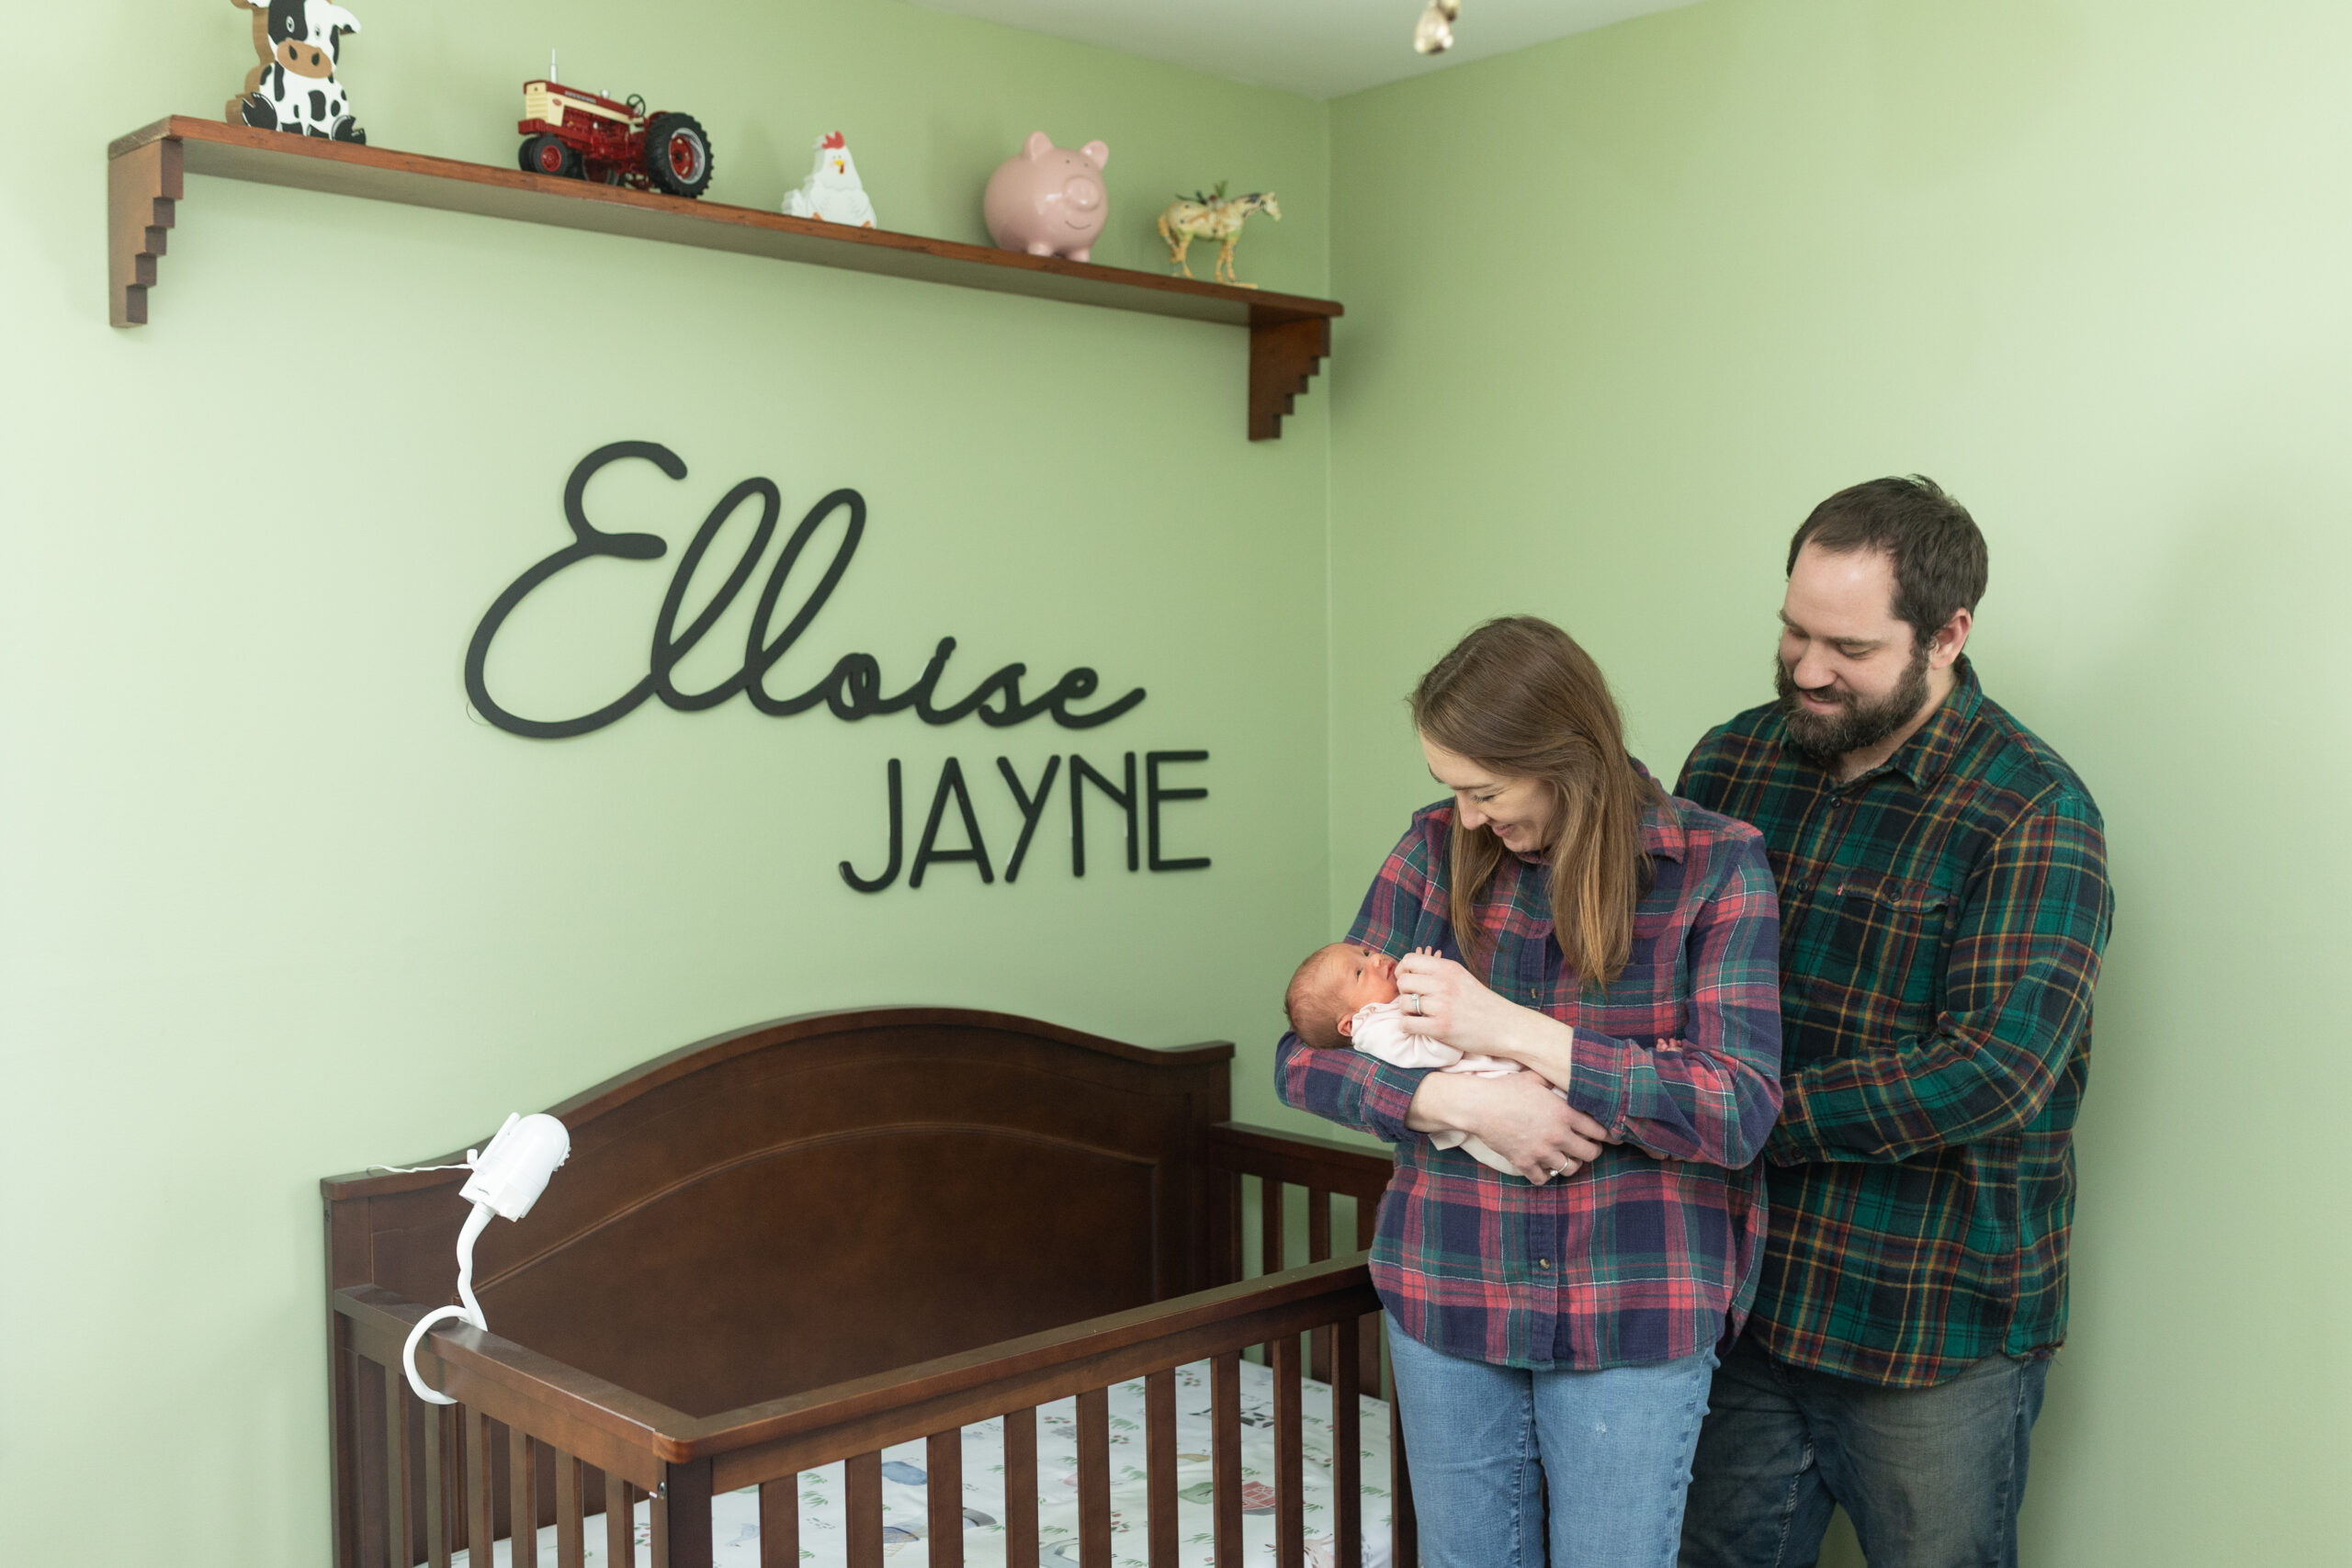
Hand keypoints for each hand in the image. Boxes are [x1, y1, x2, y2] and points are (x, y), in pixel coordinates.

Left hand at [1394, 948, 1527, 1056]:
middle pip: (1403, 981)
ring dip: (1407, 1012)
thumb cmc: (1482, 1004)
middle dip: (1404, 993)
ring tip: (1421, 1016)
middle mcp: (1444, 983)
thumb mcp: (1462, 977)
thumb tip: (1410, 969)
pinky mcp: (1441, 1028)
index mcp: (1448, 968)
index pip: (1409, 960)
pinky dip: (1409, 1027)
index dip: (1404, 972)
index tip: (1410, 983)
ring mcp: (1442, 1006)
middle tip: (1416, 1002)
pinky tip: (1420, 1027)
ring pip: (1403, 1004)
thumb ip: (1438, 972)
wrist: (1506, 1027)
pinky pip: (1407, 1024)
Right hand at [1407, 1073, 1612, 1183]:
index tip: (1610, 1137)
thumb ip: (1555, 1081)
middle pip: (1590, 1153)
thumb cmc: (1507, 1088)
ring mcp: (1541, 1151)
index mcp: (1563, 1113)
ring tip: (1568, 1158)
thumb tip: (1566, 1075)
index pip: (1598, 1130)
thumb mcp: (1535, 1078)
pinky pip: (1544, 1178)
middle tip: (1589, 1147)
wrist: (1479, 1105)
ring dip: (1572, 1164)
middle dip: (1592, 1151)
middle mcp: (1557, 1135)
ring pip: (1570, 1169)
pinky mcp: (1524, 1163)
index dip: (1607, 1134)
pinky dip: (1546, 1174)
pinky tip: (1544, 1166)